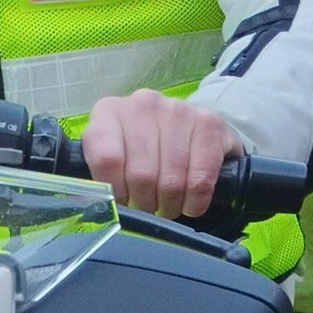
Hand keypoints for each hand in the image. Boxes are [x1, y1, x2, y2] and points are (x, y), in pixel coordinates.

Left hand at [81, 91, 242, 219]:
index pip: (107, 159)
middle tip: (148, 208)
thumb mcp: (114, 154)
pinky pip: (201, 180)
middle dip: (144, 203)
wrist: (189, 128)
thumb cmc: (142, 148)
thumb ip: (103, 173)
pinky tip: (190, 204)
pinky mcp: (209, 124)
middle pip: (141, 175)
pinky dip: (195, 202)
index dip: (116, 191)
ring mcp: (178, 111)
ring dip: (170, 205)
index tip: (123, 202)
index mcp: (110, 111)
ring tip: (168, 205)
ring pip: (171, 181)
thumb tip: (102, 205)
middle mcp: (143, 105)